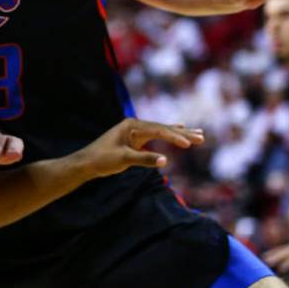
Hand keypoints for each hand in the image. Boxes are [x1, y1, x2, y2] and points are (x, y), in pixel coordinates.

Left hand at [80, 118, 204, 177]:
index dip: (174, 137)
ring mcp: (135, 130)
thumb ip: (144, 159)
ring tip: (198, 134)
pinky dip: (169, 134)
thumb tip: (165, 161)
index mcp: (131, 125)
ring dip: (179, 133)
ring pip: (161, 131)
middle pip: (163, 128)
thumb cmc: (101, 160)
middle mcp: (134, 125)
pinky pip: (156, 135)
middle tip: (202, 137)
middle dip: (183, 133)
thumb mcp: (123, 160)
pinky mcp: (134, 138)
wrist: (86, 162)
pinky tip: (179, 130)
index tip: (189, 144)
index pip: (158, 130)